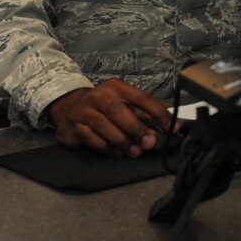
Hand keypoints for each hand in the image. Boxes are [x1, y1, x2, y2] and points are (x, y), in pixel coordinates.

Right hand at [46, 79, 173, 157]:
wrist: (68, 108)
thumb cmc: (103, 106)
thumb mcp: (123, 103)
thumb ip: (142, 115)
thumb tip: (162, 130)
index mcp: (117, 87)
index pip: (142, 98)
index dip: (158, 113)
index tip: (171, 127)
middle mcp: (99, 96)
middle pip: (119, 111)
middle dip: (137, 128)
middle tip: (149, 143)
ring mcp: (85, 111)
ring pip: (104, 125)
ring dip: (123, 141)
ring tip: (136, 152)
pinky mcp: (74, 127)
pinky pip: (91, 138)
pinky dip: (107, 147)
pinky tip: (118, 152)